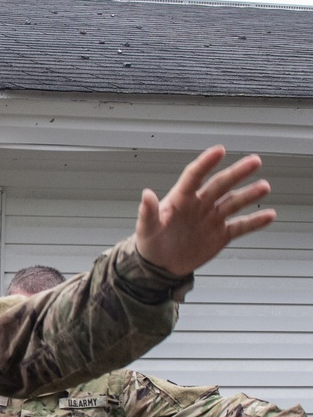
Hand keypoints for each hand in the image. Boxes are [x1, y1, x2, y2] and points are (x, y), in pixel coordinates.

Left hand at [134, 148, 275, 277]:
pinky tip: (270, 215)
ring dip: (249, 194)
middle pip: (220, 185)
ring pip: (233, 202)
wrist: (160, 266)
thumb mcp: (146, 230)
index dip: (206, 163)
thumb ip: (148, 212)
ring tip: (264, 186)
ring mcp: (212, 218)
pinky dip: (255, 222)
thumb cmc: (150, 244)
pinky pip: (240, 226)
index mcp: (181, 199)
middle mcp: (200, 204)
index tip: (219, 150)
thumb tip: (146, 194)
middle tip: (255, 161)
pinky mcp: (220, 235)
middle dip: (237, 173)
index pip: (194, 176)